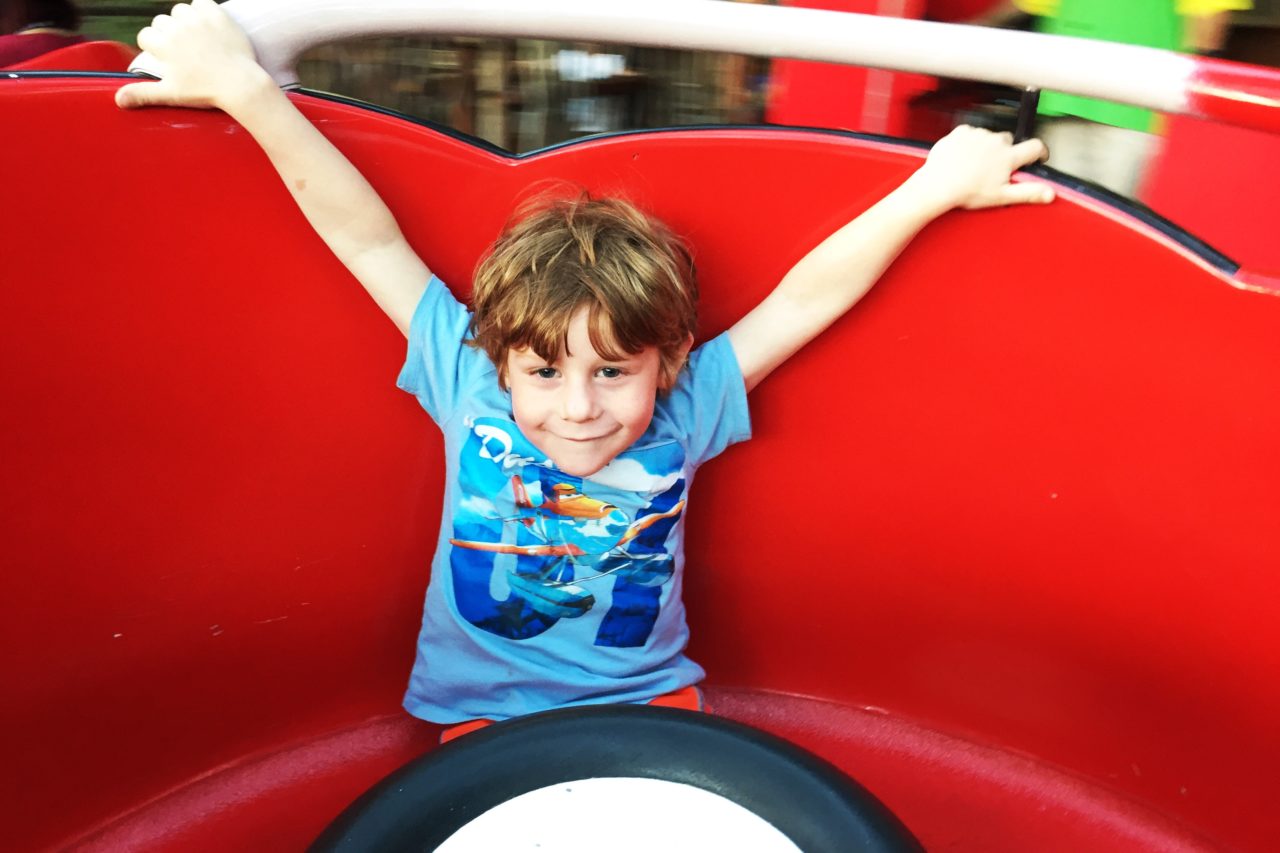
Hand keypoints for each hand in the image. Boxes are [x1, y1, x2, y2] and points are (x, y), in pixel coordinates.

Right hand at [115, 0, 267, 111]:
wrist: (240, 84)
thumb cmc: (206, 91)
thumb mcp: (171, 94)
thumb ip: (143, 93)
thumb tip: (118, 99)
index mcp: (163, 45)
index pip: (145, 36)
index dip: (154, 46)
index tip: (165, 57)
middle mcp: (177, 28)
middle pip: (161, 21)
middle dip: (168, 33)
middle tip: (184, 50)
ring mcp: (197, 20)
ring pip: (180, 10)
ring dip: (184, 21)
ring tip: (195, 37)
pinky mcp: (216, 15)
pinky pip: (202, 2)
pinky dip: (203, 10)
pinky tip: (208, 25)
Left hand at [910, 125, 1053, 210]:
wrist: (938, 185)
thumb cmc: (968, 192)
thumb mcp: (1001, 197)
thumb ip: (1028, 192)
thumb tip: (1050, 193)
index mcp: (1008, 156)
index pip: (1035, 147)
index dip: (1039, 152)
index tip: (1036, 157)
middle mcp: (995, 141)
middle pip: (1009, 142)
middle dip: (1005, 153)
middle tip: (993, 169)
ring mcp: (978, 134)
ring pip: (988, 138)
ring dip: (986, 147)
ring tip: (973, 166)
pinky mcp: (961, 132)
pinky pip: (970, 134)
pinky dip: (968, 143)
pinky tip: (962, 157)